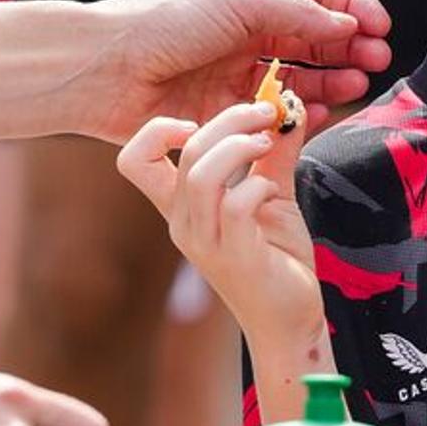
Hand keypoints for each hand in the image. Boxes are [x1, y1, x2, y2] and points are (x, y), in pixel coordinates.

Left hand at [65, 0, 396, 144]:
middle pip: (316, 34)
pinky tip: (323, 111)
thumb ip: (295, 12)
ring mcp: (239, 70)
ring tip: (357, 83)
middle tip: (376, 59)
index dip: (352, 4)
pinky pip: (277, 112)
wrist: (106, 71)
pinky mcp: (227, 111)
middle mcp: (248, 29)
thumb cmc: (161, 23)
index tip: (378, 25)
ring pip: (302, 74)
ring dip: (334, 78)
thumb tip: (345, 22)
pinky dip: (304, 112)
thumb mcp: (236, 2)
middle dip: (351, 44)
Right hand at [116, 100, 323, 360]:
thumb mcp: (272, 195)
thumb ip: (274, 153)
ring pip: (201, 176)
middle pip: (185, 153)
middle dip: (228, 119)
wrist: (292, 319)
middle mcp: (183, 223)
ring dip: (239, 147)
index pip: (134, 160)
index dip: (157, 130)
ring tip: (268, 142)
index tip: (201, 119)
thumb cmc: (277, 259)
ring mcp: (205, 242)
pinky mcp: (234, 257)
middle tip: (266, 111)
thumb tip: (290, 106)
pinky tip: (272, 189)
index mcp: (181, 206)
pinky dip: (257, 185)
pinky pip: (235, 207)